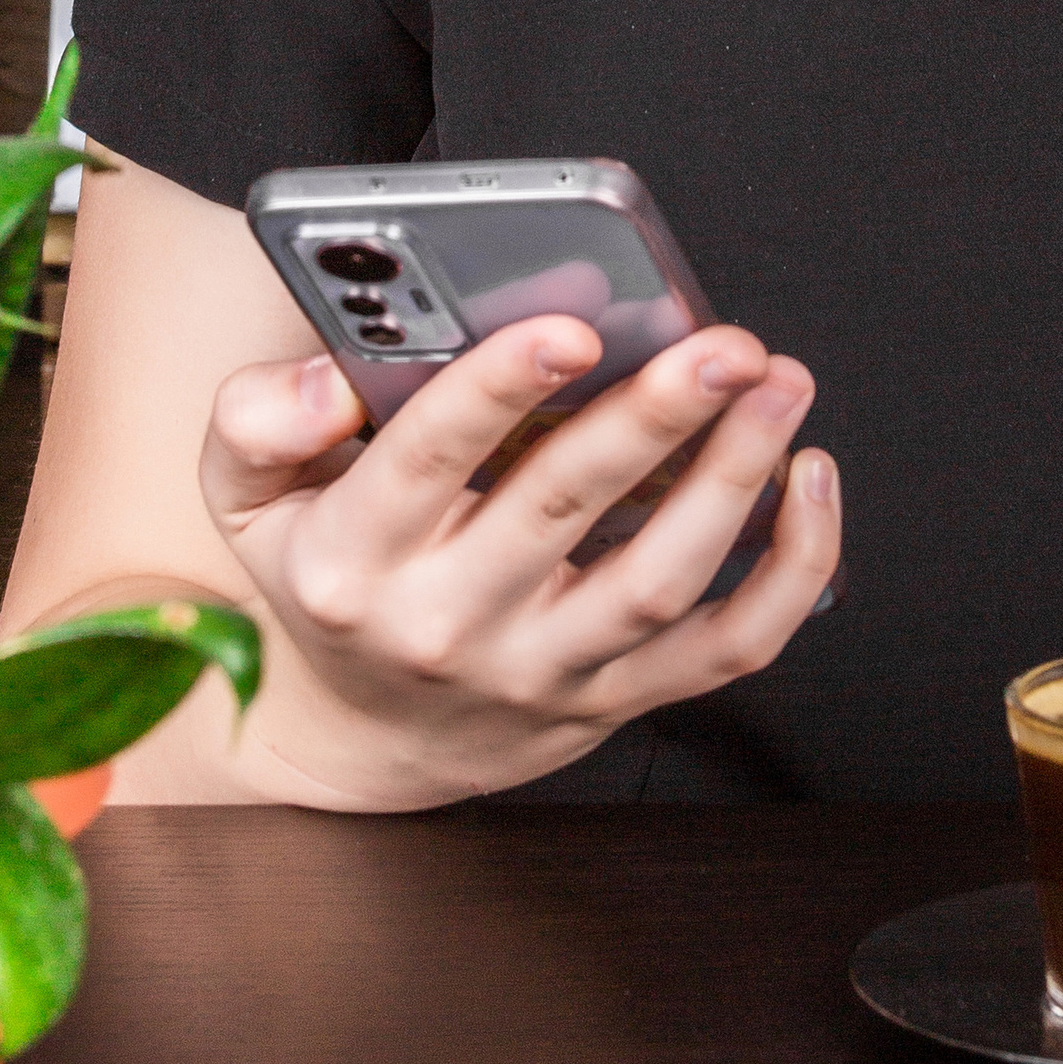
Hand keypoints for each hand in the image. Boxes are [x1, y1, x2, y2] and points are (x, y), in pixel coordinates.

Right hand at [198, 315, 839, 805]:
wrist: (368, 737)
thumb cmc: (333, 581)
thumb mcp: (251, 500)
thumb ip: (260, 422)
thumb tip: (323, 380)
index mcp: (357, 555)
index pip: (428, 458)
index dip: (502, 386)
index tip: (572, 326)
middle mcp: (450, 619)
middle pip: (562, 507)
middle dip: (654, 417)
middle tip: (723, 347)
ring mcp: (542, 668)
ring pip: (656, 579)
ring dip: (733, 480)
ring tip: (780, 390)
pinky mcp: (617, 699)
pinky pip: (725, 648)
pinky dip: (788, 573)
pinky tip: (811, 483)